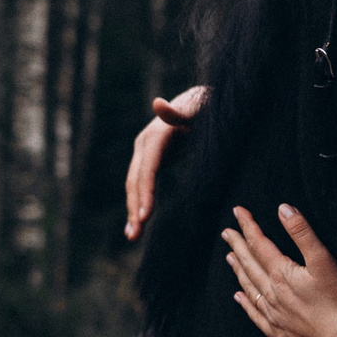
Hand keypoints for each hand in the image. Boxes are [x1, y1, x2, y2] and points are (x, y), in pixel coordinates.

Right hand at [124, 86, 208, 238]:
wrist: (201, 100)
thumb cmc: (204, 107)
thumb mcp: (196, 110)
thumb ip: (177, 112)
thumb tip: (157, 103)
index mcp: (155, 136)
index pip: (147, 169)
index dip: (145, 192)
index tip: (145, 217)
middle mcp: (144, 145)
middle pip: (135, 180)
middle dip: (135, 207)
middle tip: (135, 234)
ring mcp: (145, 153)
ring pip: (135, 185)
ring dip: (133, 210)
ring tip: (132, 236)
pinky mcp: (151, 161)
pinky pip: (142, 186)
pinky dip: (140, 205)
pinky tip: (138, 225)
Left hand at [222, 204, 336, 336]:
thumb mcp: (324, 260)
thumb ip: (303, 233)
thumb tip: (283, 208)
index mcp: (281, 274)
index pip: (259, 244)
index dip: (248, 226)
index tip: (237, 211)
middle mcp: (271, 294)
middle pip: (250, 265)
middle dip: (238, 246)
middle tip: (226, 233)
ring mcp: (274, 314)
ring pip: (250, 288)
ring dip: (239, 271)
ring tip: (230, 258)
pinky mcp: (279, 332)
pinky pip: (256, 315)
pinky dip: (246, 304)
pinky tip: (239, 298)